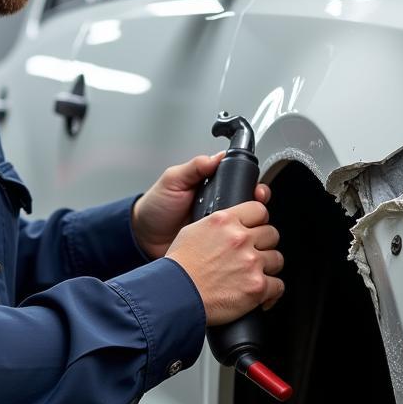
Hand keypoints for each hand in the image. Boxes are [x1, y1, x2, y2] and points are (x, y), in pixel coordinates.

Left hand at [131, 152, 270, 258]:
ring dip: (251, 226)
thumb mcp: (173, 180)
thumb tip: (216, 157)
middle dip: (258, 206)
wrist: (144, 236)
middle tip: (257, 208)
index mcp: (211, 187)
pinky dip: (238, 243)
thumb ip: (193, 168)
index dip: (252, 186)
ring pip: (245, 226)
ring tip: (249, 226)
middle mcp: (219, 207)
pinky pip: (232, 244)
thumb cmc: (156, 207)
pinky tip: (238, 242)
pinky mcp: (215, 246)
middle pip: (249, 205)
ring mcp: (218, 228)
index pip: (240, 183)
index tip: (257, 190)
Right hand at [165, 200, 283, 326]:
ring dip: (267, 268)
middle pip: (272, 234)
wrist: (175, 296)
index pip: (259, 210)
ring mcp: (251, 263)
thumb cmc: (179, 268)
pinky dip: (270, 293)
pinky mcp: (257, 287)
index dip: (258, 222)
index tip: (255, 230)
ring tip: (252, 276)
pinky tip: (259, 294)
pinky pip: (278, 286)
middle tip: (251, 256)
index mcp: (225, 221)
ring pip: (277, 259)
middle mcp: (240, 239)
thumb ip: (219, 224)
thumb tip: (232, 223)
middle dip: (263, 246)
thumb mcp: (193, 231)